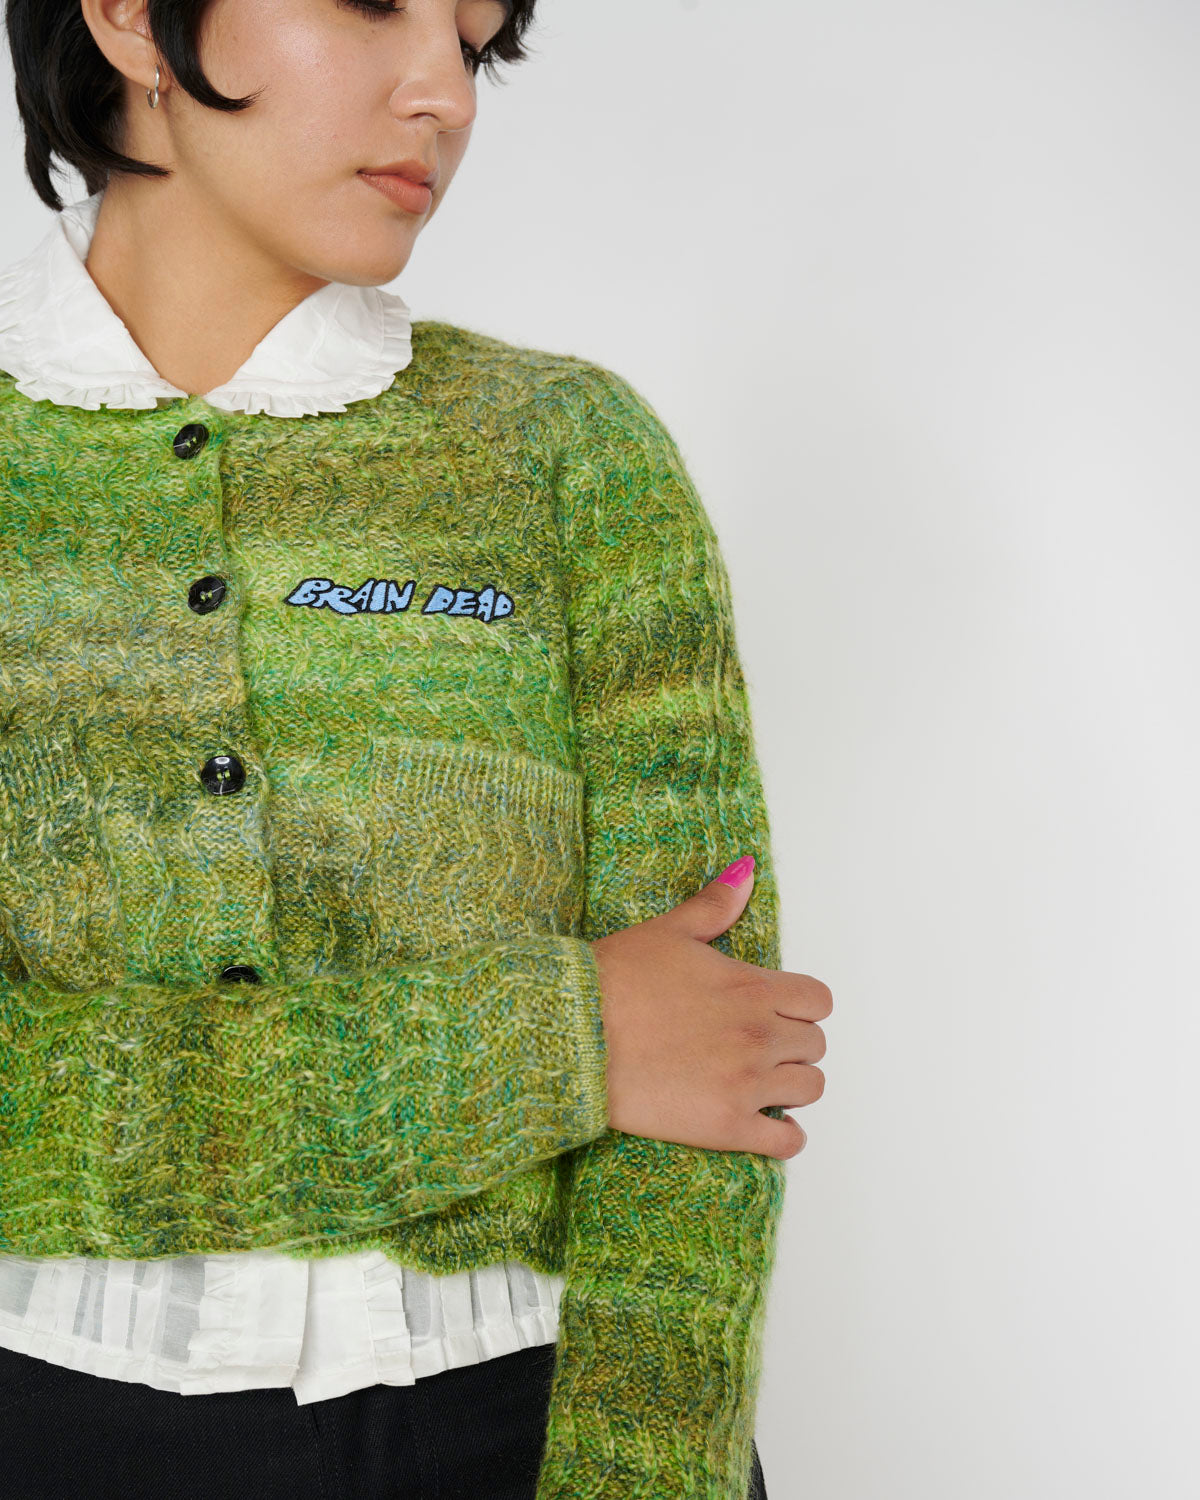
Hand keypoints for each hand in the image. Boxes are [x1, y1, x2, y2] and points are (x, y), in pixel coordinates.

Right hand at [589, 857, 830, 1159]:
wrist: (574, 1035)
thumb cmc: (615, 979)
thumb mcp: (669, 931)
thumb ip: (717, 904)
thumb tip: (748, 870)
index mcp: (753, 988)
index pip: (818, 1001)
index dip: (801, 1006)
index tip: (778, 1012)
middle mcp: (760, 1036)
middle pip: (816, 1045)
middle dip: (794, 1045)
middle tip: (760, 1047)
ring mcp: (747, 1084)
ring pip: (810, 1089)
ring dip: (792, 1085)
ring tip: (762, 1083)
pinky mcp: (726, 1127)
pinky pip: (787, 1142)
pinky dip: (785, 1137)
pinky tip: (765, 1125)